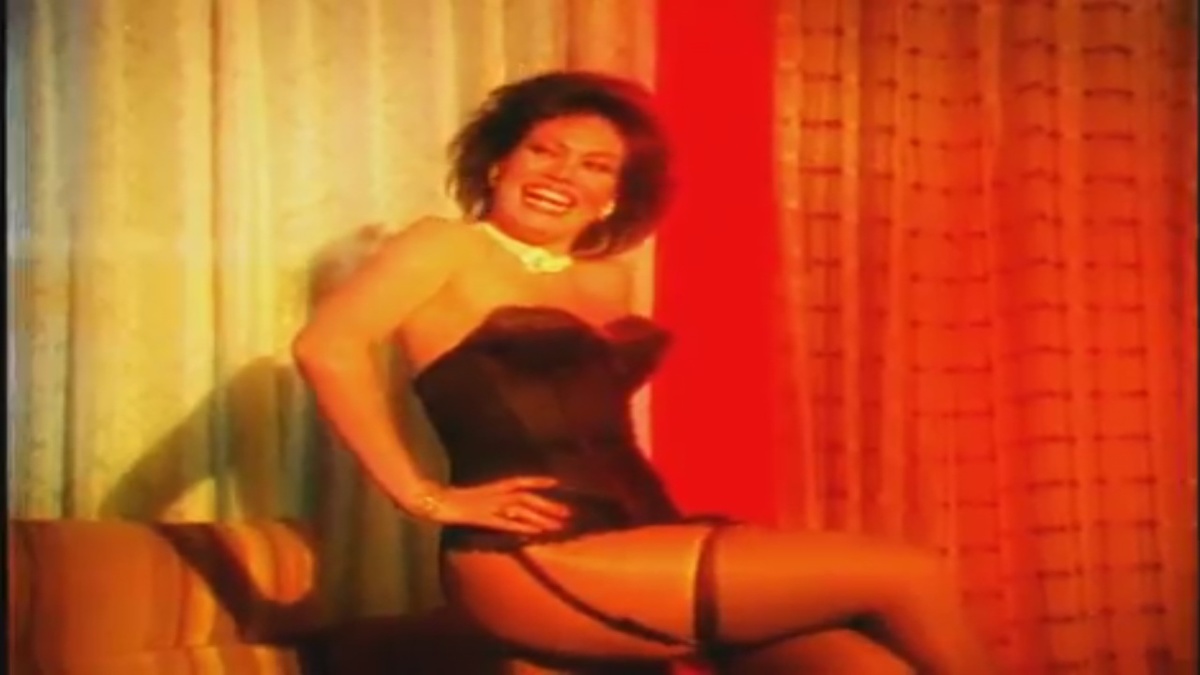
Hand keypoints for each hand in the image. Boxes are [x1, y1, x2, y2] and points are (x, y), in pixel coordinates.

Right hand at [410, 476, 571, 534]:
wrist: (436, 503)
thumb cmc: (455, 500)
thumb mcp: (478, 496)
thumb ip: (494, 499)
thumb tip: (511, 505)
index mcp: (495, 486)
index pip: (521, 481)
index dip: (539, 481)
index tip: (557, 482)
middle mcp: (496, 494)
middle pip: (528, 498)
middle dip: (549, 505)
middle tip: (570, 512)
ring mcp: (491, 506)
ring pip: (522, 510)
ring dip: (542, 517)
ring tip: (560, 525)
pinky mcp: (485, 519)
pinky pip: (508, 523)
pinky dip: (524, 526)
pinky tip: (538, 532)